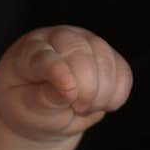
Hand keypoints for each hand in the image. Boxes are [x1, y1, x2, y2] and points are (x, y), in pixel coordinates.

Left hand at [0, 25, 132, 141]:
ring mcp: (83, 42)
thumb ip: (44, 99)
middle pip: (79, 51)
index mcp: (26, 53)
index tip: (70, 95)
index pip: (44, 56)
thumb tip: (70, 91)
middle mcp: (55, 39)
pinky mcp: (106, 54)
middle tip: (78, 109)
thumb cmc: (28, 107)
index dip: (58, 73)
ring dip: (102, 92)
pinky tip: (103, 105)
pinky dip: (117, 93)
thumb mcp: (27, 108)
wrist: (41, 109)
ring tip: (84, 110)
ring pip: (105, 59)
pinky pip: (122, 70)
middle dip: (86, 86)